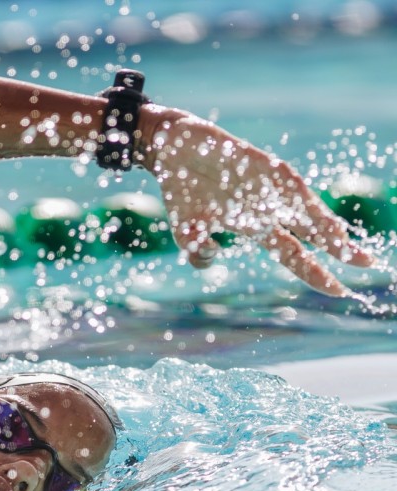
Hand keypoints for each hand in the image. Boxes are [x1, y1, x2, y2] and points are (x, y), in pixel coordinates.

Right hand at [138, 105, 373, 295]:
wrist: (171, 151)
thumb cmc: (182, 190)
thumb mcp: (185, 232)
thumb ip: (198, 253)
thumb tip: (211, 257)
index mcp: (255, 227)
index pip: (293, 255)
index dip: (315, 273)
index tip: (339, 289)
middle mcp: (269, 208)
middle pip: (312, 233)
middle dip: (339, 249)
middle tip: (368, 263)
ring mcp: (268, 187)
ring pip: (306, 210)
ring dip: (325, 228)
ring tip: (346, 246)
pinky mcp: (261, 165)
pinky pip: (286, 184)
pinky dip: (302, 201)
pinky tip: (315, 215)